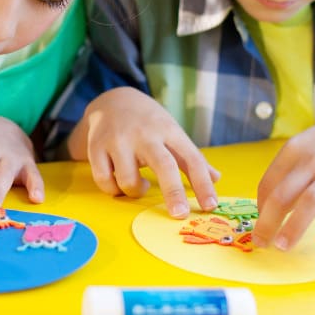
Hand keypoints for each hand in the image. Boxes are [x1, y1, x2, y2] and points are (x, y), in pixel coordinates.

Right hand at [75, 87, 219, 218]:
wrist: (113, 100)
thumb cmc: (149, 123)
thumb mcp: (172, 132)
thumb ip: (192, 158)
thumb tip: (217, 179)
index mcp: (169, 131)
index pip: (191, 158)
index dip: (203, 183)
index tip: (210, 205)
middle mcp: (145, 134)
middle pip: (163, 165)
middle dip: (173, 192)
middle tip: (179, 214)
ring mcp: (119, 140)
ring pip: (129, 180)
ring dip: (135, 191)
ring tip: (139, 186)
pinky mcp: (97, 146)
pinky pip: (104, 180)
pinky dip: (113, 190)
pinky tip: (118, 184)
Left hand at [254, 103, 314, 250]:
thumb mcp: (306, 145)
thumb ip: (289, 171)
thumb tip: (271, 204)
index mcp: (293, 151)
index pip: (268, 184)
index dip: (260, 207)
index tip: (260, 224)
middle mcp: (311, 161)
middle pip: (282, 196)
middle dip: (267, 223)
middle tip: (262, 243)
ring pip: (309, 203)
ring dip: (293, 227)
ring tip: (283, 247)